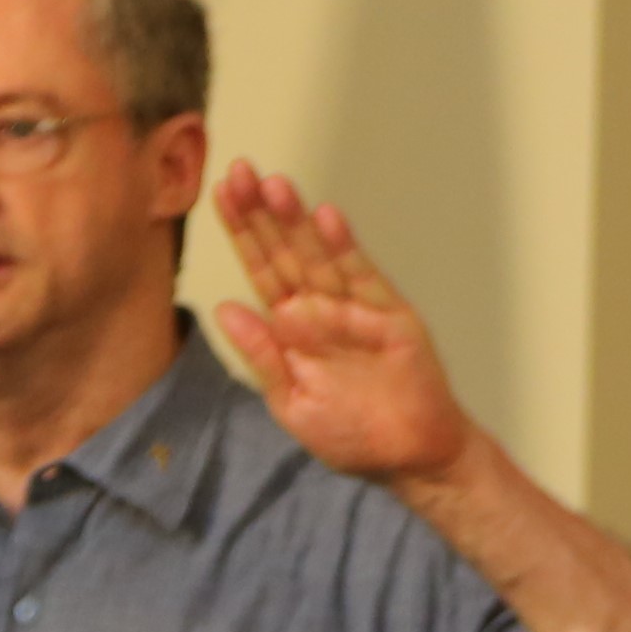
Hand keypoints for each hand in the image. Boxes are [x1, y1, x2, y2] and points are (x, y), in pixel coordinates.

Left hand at [210, 163, 471, 488]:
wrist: (409, 459)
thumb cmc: (349, 434)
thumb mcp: (290, 402)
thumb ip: (262, 356)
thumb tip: (226, 309)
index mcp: (291, 329)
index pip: (261, 271)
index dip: (242, 233)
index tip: (221, 194)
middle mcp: (321, 310)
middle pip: (286, 254)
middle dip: (261, 215)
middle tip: (239, 172)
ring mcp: (356, 310)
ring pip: (320, 258)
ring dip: (297, 222)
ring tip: (274, 186)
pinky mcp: (391, 318)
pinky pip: (363, 279)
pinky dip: (345, 250)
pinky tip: (325, 220)